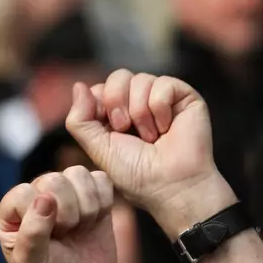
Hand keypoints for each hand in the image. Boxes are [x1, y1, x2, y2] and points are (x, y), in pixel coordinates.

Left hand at [0, 167, 116, 262]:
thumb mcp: (32, 262)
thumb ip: (32, 232)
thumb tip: (44, 198)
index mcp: (12, 210)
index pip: (25, 192)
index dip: (41, 214)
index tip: (49, 237)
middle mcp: (37, 195)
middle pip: (55, 179)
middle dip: (67, 212)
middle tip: (65, 234)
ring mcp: (66, 193)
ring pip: (79, 174)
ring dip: (86, 206)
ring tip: (79, 228)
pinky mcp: (92, 195)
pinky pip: (101, 180)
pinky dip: (103, 201)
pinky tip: (95, 220)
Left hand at [66, 69, 235, 233]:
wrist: (170, 185)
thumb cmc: (135, 173)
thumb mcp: (97, 147)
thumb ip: (80, 120)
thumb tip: (78, 85)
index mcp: (115, 113)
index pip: (99, 89)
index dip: (98, 106)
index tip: (108, 130)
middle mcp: (138, 101)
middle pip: (118, 77)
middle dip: (116, 103)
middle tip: (125, 129)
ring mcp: (161, 97)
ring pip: (140, 79)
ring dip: (139, 112)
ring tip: (149, 136)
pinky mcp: (183, 95)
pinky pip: (163, 84)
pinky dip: (159, 109)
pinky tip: (166, 128)